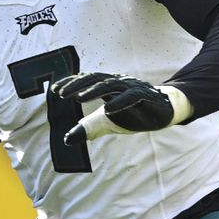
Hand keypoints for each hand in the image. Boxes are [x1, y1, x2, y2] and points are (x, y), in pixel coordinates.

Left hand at [51, 72, 191, 143]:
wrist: (164, 111)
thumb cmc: (134, 113)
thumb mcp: (108, 122)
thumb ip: (90, 127)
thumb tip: (67, 139)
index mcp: (108, 85)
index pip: (87, 79)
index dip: (71, 83)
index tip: (55, 90)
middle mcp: (118, 82)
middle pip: (95, 78)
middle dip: (77, 84)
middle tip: (61, 94)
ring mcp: (132, 87)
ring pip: (110, 85)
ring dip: (93, 90)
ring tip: (78, 99)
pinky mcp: (145, 96)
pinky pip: (131, 97)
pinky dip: (119, 102)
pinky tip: (108, 110)